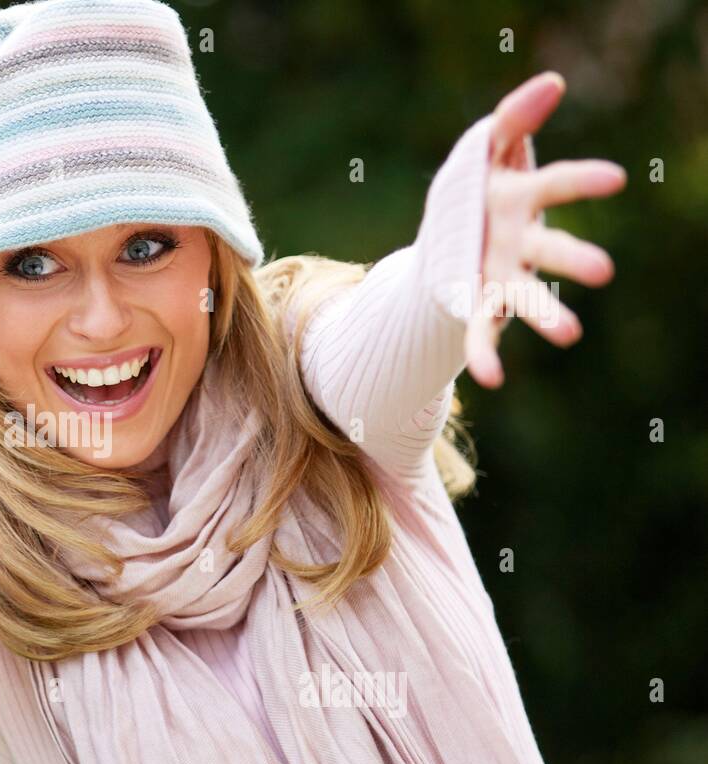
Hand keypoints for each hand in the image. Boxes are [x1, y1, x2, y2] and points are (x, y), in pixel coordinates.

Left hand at [467, 70, 626, 387]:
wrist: (445, 241)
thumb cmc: (473, 189)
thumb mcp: (484, 148)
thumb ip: (513, 117)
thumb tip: (552, 84)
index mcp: (520, 199)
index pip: (554, 185)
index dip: (581, 181)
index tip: (616, 179)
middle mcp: (520, 243)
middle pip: (548, 249)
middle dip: (572, 259)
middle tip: (603, 271)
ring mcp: (503, 278)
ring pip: (526, 297)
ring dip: (547, 316)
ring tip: (570, 337)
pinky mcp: (480, 307)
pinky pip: (482, 334)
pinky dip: (486, 355)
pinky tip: (492, 381)